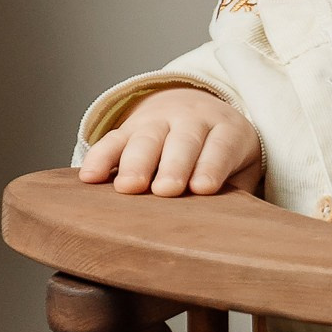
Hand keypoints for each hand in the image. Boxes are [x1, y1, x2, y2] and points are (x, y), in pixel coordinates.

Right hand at [78, 87, 263, 196]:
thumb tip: (231, 224)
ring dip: (135, 163)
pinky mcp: (128, 128)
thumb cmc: (223, 151)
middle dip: (173, 165)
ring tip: (127, 187)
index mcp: (226, 129)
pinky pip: (112, 140)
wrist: (197, 107)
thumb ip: (237, 188)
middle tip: (165, 190)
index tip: (203, 188)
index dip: (212, 166)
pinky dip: (99, 157)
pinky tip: (89, 177)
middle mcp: (191, 120)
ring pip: (146, 138)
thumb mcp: (242, 164)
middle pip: (182, 141)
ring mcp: (158, 121)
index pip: (220, 146)